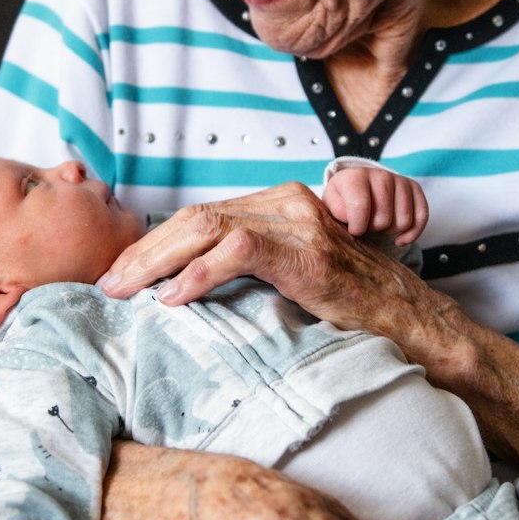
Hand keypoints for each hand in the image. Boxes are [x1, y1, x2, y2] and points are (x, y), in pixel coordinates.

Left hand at [98, 181, 433, 331]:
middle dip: (144, 252)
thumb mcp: (290, 277)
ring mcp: (296, 222)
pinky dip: (198, 275)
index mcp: (277, 203)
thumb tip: (184, 287)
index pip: (200, 215)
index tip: (122, 274)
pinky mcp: (305, 250)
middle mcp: (285, 201)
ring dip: (157, 262)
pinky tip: (173, 299)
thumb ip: (249, 266)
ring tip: (126, 291)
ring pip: (206, 227)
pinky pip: (237, 252)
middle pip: (194, 217)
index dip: (154, 244)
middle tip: (108, 285)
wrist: (409, 318)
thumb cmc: (351, 305)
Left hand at [322, 165, 427, 244]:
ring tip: (379, 225)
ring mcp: (400, 181)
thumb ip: (336, 211)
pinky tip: (400, 239)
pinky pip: (422, 217)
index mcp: (356, 176)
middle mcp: (381, 175)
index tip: (353, 230)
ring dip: (390, 231)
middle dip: (373, 229)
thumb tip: (352, 218)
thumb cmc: (344, 199)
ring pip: (403, 221)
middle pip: (383, 219)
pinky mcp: (415, 189)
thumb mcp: (331, 204)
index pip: (360, 207)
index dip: (357, 227)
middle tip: (366, 225)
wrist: (359, 186)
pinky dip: (411, 234)